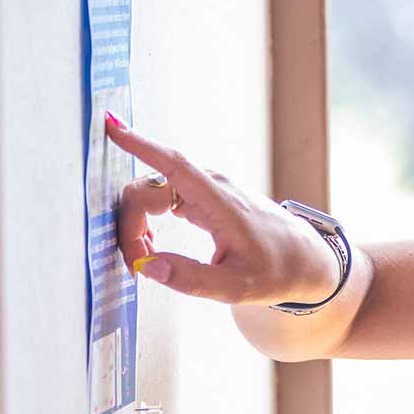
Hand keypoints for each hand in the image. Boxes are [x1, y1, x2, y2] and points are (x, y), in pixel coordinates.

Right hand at [104, 115, 339, 306]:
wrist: (303, 258)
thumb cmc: (276, 270)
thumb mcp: (236, 287)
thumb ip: (191, 280)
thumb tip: (147, 266)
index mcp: (221, 202)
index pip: (174, 165)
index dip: (140, 145)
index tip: (110, 126)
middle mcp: (212, 186)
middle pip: (148, 188)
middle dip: (130, 223)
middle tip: (138, 264)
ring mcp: (207, 187)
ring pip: (151, 192)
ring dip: (137, 223)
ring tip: (148, 257)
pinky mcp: (203, 194)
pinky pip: (161, 197)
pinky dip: (147, 219)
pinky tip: (152, 243)